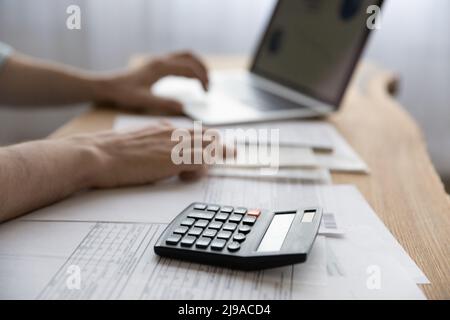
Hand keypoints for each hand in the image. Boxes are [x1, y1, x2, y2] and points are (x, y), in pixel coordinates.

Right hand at [71, 123, 228, 188]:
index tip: (218, 146)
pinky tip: (186, 176)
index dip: (209, 141)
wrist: (97, 154)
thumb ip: (154, 148)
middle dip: (221, 147)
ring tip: (211, 165)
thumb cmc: (109, 154)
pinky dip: (202, 170)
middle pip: (210, 136)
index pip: (196, 132)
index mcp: (164, 128)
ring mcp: (176, 143)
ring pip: (211, 146)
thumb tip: (161, 160)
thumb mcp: (137, 146)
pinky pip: (204, 161)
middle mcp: (174, 132)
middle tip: (232, 154)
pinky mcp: (176, 157)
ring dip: (214, 157)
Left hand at [96, 51, 208, 114]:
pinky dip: (189, 66)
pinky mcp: (156, 64)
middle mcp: (161, 60)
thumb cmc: (124, 94)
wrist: (108, 86)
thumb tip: (184, 108)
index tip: (206, 92)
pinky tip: (190, 79)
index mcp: (160, 68)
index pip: (189, 69)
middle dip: (203, 70)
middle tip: (208, 86)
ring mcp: (159, 60)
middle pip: (190, 57)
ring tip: (204, 81)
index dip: (201, 79)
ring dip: (197, 66)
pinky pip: (178, 60)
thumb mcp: (144, 101)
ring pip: (185, 56)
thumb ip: (164, 104)